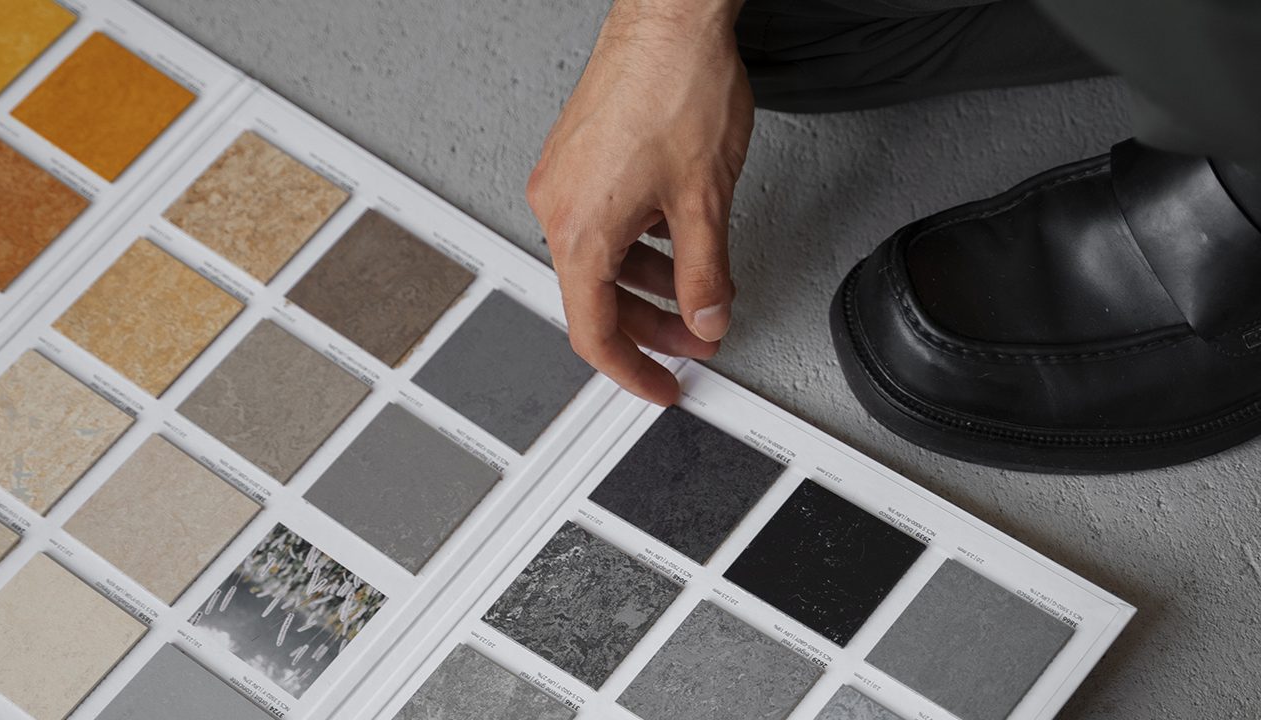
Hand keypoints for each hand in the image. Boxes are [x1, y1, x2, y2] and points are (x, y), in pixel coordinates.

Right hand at [527, 0, 753, 404]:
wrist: (668, 17)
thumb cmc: (677, 87)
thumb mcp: (706, 201)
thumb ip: (706, 275)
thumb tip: (707, 320)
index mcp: (582, 230)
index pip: (594, 332)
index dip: (631, 371)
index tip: (660, 387)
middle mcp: (559, 208)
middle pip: (596, 299)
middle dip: (650, 328)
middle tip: (694, 342)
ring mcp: (562, 180)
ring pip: (601, 261)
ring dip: (648, 286)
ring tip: (696, 293)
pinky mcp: (574, 158)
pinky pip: (600, 223)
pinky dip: (637, 246)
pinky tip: (675, 242)